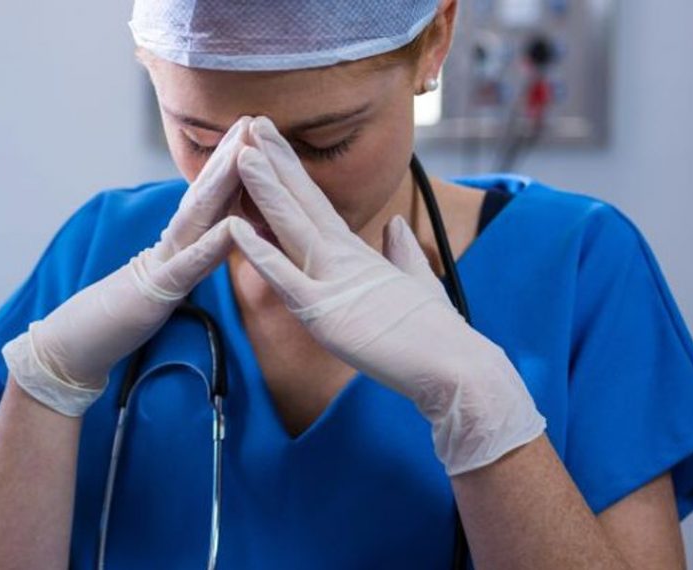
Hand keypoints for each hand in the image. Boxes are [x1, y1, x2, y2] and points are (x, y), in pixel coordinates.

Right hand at [3, 117, 251, 416]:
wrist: (78, 343)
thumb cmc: (123, 315)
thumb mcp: (166, 281)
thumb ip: (188, 258)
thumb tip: (213, 238)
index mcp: (177, 244)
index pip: (208, 198)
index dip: (232, 164)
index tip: (255, 130)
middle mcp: (170, 245)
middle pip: (205, 194)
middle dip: (231, 157)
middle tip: (254, 119)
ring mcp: (162, 264)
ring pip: (198, 217)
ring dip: (223, 183)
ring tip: (245, 152)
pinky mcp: (158, 292)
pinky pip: (189, 265)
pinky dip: (213, 244)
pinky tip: (234, 225)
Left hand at [229, 117, 544, 474]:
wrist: (456, 368)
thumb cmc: (437, 332)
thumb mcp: (414, 282)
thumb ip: (400, 252)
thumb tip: (394, 228)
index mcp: (356, 253)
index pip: (316, 203)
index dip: (292, 170)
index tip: (271, 140)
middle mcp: (342, 259)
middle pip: (301, 201)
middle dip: (274, 162)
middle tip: (249, 122)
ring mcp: (333, 283)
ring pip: (291, 227)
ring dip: (265, 189)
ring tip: (241, 152)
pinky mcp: (326, 314)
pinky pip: (285, 280)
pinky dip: (261, 253)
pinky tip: (237, 228)